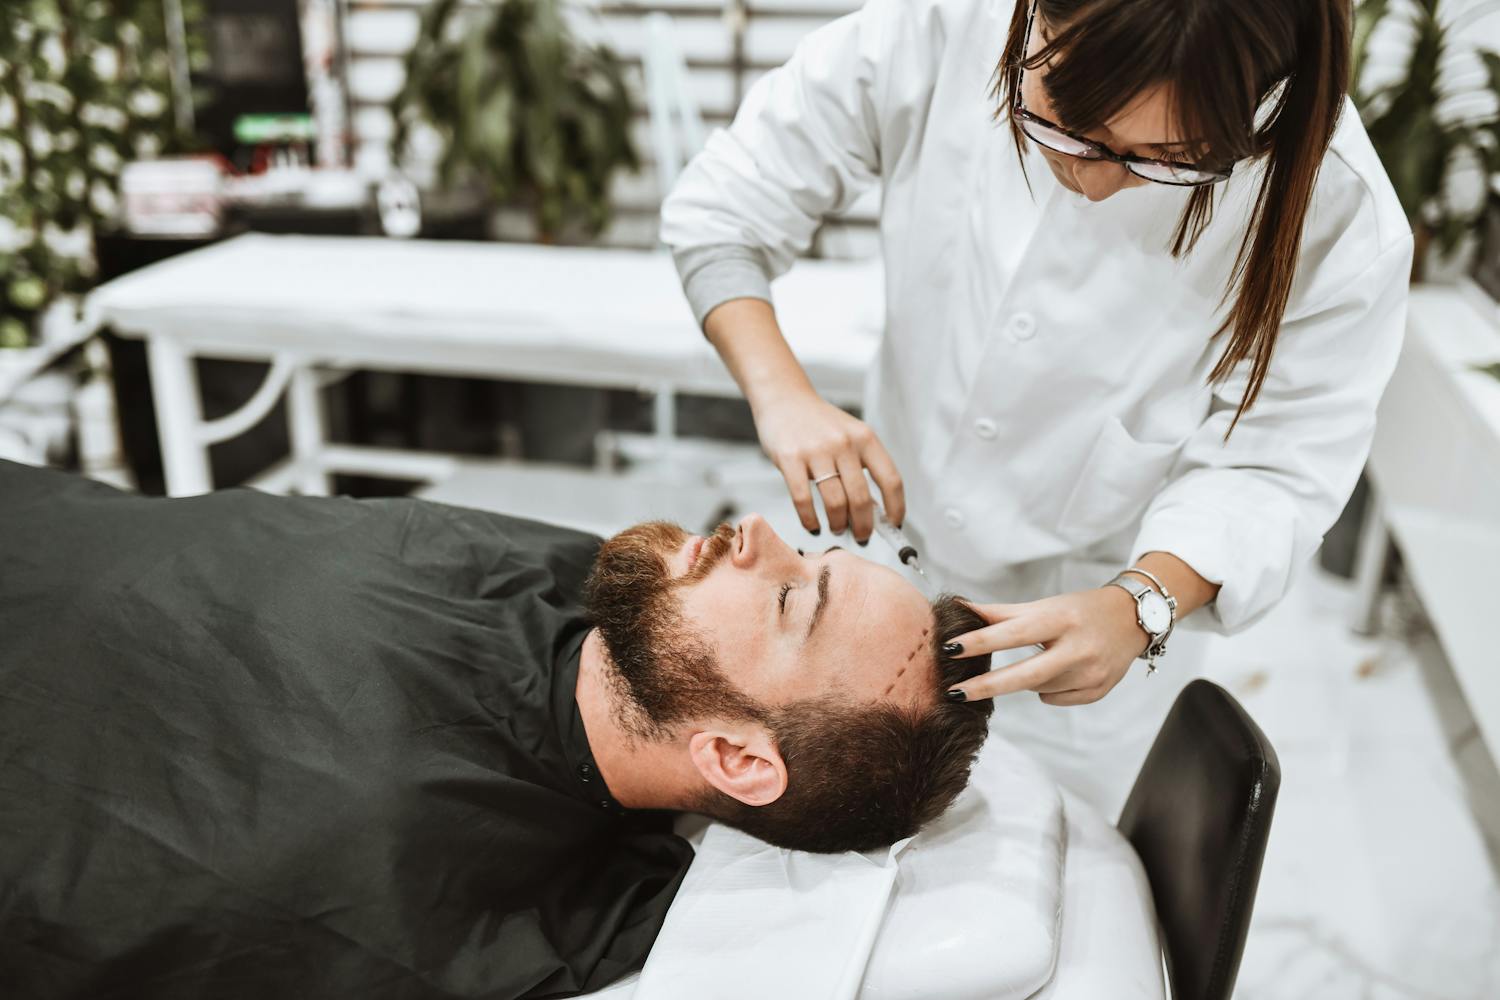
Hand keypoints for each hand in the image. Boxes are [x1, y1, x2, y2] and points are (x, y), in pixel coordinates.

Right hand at [751, 386, 904, 541]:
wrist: (784, 398)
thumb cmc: (819, 424)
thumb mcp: (850, 435)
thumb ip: (863, 466)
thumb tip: (875, 511)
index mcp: (866, 439)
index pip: (891, 480)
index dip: (895, 509)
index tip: (893, 526)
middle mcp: (844, 443)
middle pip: (862, 498)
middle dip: (864, 526)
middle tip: (861, 536)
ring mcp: (816, 451)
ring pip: (835, 502)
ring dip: (838, 524)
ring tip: (836, 529)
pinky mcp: (790, 458)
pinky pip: (803, 499)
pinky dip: (810, 520)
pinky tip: (812, 525)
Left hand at [944, 587, 1149, 704]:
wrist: (1132, 619)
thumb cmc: (1078, 610)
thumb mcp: (1043, 605)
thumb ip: (1000, 612)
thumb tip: (958, 608)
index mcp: (1061, 619)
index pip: (1014, 633)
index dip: (980, 642)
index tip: (949, 648)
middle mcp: (1079, 647)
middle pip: (1024, 675)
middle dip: (986, 686)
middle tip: (954, 692)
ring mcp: (1091, 673)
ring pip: (1036, 687)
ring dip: (1026, 679)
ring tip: (1046, 657)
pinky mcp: (1098, 691)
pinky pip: (1053, 698)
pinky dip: (1047, 688)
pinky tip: (1062, 670)